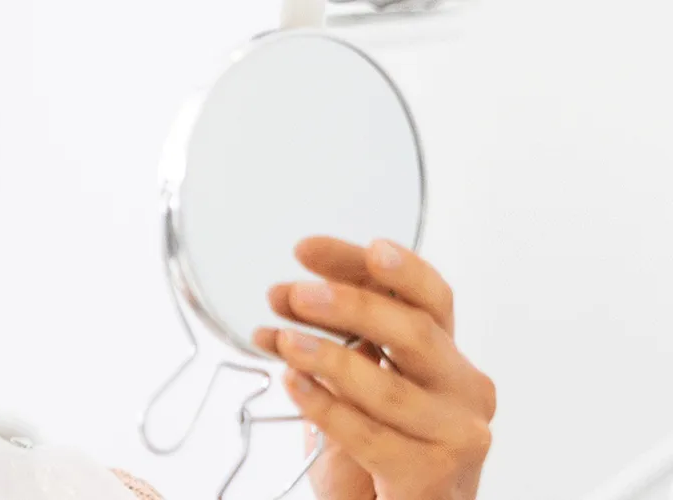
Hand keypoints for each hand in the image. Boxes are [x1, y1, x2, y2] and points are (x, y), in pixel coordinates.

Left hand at [254, 237, 496, 499]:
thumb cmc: (381, 455)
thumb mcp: (358, 388)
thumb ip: (337, 345)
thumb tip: (284, 300)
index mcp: (448, 357)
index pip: (422, 295)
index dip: (367, 267)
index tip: (309, 249)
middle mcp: (464, 388)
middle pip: (413, 330)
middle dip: (348, 305)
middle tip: (293, 293)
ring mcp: (457, 432)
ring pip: (388, 384)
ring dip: (327, 357)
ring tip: (281, 339)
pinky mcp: (435, 473)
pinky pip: (370, 434)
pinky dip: (325, 407)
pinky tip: (292, 384)